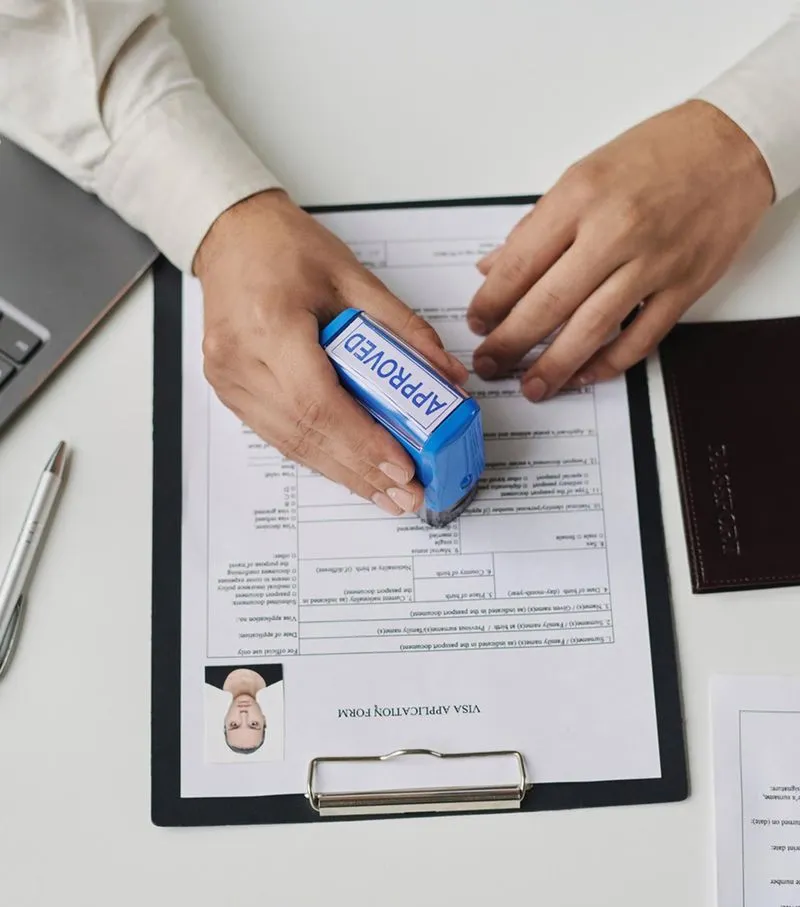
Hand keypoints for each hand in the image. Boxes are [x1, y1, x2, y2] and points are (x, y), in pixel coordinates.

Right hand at [194, 189, 467, 514]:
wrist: (231, 236)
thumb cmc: (285, 247)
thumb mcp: (354, 277)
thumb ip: (404, 329)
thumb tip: (446, 375)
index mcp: (271, 323)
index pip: (319, 401)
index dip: (362, 442)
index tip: (401, 467)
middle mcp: (241, 358)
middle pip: (307, 433)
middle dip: (361, 470)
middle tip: (405, 494)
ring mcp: (229, 380)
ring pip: (291, 443)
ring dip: (341, 472)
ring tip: (384, 493)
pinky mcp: (230, 391)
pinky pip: (278, 435)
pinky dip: (317, 455)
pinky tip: (348, 470)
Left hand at [467, 100, 773, 399]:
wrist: (732, 146)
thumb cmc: (656, 154)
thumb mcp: (584, 173)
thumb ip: (537, 226)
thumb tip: (493, 267)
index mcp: (580, 197)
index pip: (520, 264)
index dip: (492, 302)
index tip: (477, 324)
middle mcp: (614, 232)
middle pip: (548, 304)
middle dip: (511, 343)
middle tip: (490, 364)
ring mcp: (652, 263)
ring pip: (591, 330)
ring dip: (554, 366)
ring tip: (531, 387)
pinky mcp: (683, 288)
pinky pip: (639, 339)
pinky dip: (608, 364)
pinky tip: (583, 375)